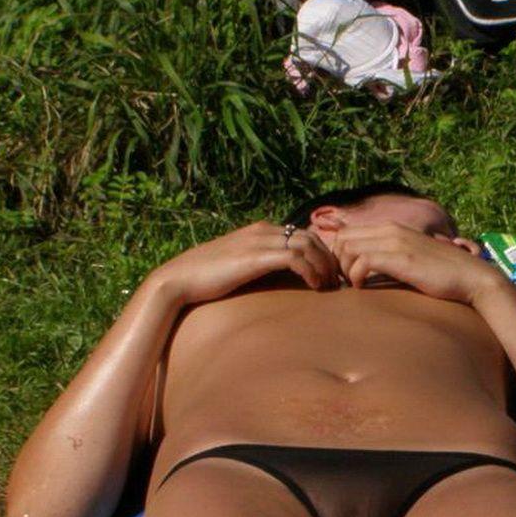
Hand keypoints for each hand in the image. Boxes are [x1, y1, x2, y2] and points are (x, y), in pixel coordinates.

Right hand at [152, 221, 341, 303]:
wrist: (178, 279)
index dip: (322, 253)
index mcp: (260, 230)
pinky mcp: (255, 257)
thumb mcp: (239, 264)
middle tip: (337, 281)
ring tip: (329, 286)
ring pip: (307, 245)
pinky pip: (294, 258)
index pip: (304, 233)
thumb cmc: (207, 277)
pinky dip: (310, 271)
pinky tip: (314, 286)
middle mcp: (262, 230)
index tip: (330, 274)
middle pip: (311, 237)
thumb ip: (260, 263)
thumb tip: (279, 275)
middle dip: (329, 259)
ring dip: (324, 266)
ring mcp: (258, 242)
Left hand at [329, 222, 505, 304]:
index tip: (347, 274)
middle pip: (342, 238)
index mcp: (393, 228)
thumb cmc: (444, 274)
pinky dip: (356, 276)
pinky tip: (364, 287)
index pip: (349, 232)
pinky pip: (363, 261)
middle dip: (338, 262)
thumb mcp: (414, 259)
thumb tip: (370, 269)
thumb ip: (393, 257)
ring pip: (348, 247)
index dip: (341, 254)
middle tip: (347, 282)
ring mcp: (396, 241)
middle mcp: (392, 229)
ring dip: (345, 269)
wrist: (472, 277)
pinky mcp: (401, 258)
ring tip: (356, 285)